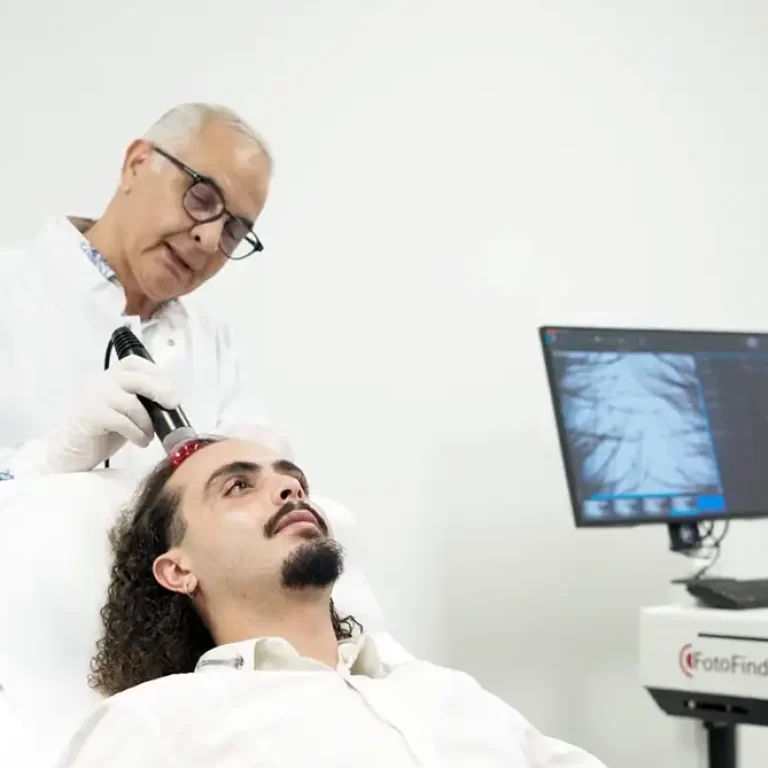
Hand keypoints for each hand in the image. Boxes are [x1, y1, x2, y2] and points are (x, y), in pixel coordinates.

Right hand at [12, 356, 178, 474]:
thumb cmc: (103, 431)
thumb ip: (141, 400)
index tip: (170, 387)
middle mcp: (101, 382)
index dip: (154, 371)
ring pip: (132, 403)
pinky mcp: (90, 416)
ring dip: (147, 422)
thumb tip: (170, 400)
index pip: (133, 362)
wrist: (72, 451)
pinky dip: (137, 433)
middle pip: (136, 379)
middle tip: (173, 404)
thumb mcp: (125, 410)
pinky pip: (122, 421)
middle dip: (159, 390)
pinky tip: (141, 441)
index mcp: (110, 377)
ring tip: (148, 436)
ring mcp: (94, 397)